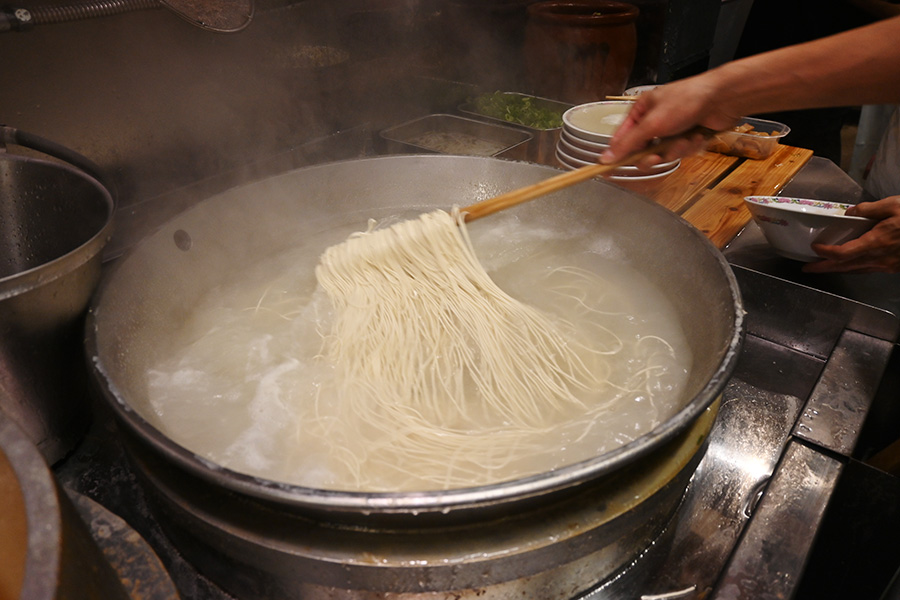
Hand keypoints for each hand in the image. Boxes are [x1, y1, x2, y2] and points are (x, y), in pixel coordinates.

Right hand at [600, 77, 740, 168]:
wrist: (722, 99)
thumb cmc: (685, 101)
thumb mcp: (652, 123)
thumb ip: (628, 143)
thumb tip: (606, 158)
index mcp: (641, 111)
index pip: (622, 137)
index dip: (618, 153)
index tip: (609, 169)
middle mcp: (654, 120)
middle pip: (643, 151)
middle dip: (653, 155)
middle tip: (657, 156)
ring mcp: (672, 129)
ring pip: (664, 153)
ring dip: (676, 149)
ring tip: (685, 139)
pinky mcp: (687, 136)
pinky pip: (680, 152)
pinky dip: (689, 146)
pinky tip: (697, 135)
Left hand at [803, 196, 899, 272]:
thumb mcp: (894, 205)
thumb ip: (870, 208)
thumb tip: (851, 212)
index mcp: (877, 242)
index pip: (843, 253)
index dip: (826, 252)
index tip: (814, 247)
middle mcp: (879, 258)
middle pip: (844, 266)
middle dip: (823, 268)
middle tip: (807, 268)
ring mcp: (886, 265)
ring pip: (855, 270)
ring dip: (837, 269)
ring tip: (823, 267)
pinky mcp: (892, 267)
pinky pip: (866, 270)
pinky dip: (852, 268)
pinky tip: (848, 264)